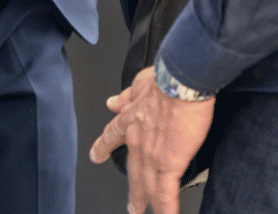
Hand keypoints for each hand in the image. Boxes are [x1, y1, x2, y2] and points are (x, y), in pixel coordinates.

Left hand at [89, 67, 214, 213]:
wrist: (181, 80)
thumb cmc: (165, 77)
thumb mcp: (139, 82)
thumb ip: (127, 96)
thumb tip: (113, 102)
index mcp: (130, 118)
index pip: (111, 135)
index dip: (103, 147)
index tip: (97, 155)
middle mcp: (137, 139)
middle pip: (131, 169)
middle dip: (130, 188)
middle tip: (129, 204)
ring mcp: (151, 154)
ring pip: (146, 184)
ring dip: (143, 201)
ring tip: (141, 212)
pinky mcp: (169, 162)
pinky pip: (165, 191)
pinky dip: (165, 207)